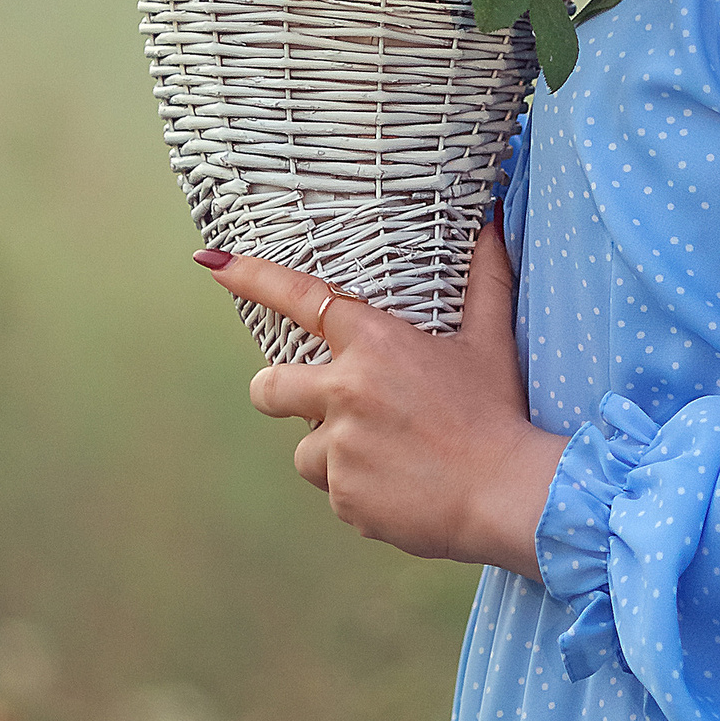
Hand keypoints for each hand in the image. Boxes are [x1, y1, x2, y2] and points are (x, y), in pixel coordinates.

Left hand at [196, 225, 565, 578]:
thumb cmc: (499, 413)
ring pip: (304, 449)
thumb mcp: (491, 343)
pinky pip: (334, 490)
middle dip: (279, 392)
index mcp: (375, 344)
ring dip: (333, 452)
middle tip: (323, 404)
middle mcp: (345, 391)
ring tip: (390, 459)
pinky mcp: (342, 496)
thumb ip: (485, 282)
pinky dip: (360, 491)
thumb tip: (494, 224)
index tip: (210, 264)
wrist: (509, 497)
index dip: (251, 277)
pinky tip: (402, 489)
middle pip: (268, 386)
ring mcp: (339, 448)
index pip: (300, 298)